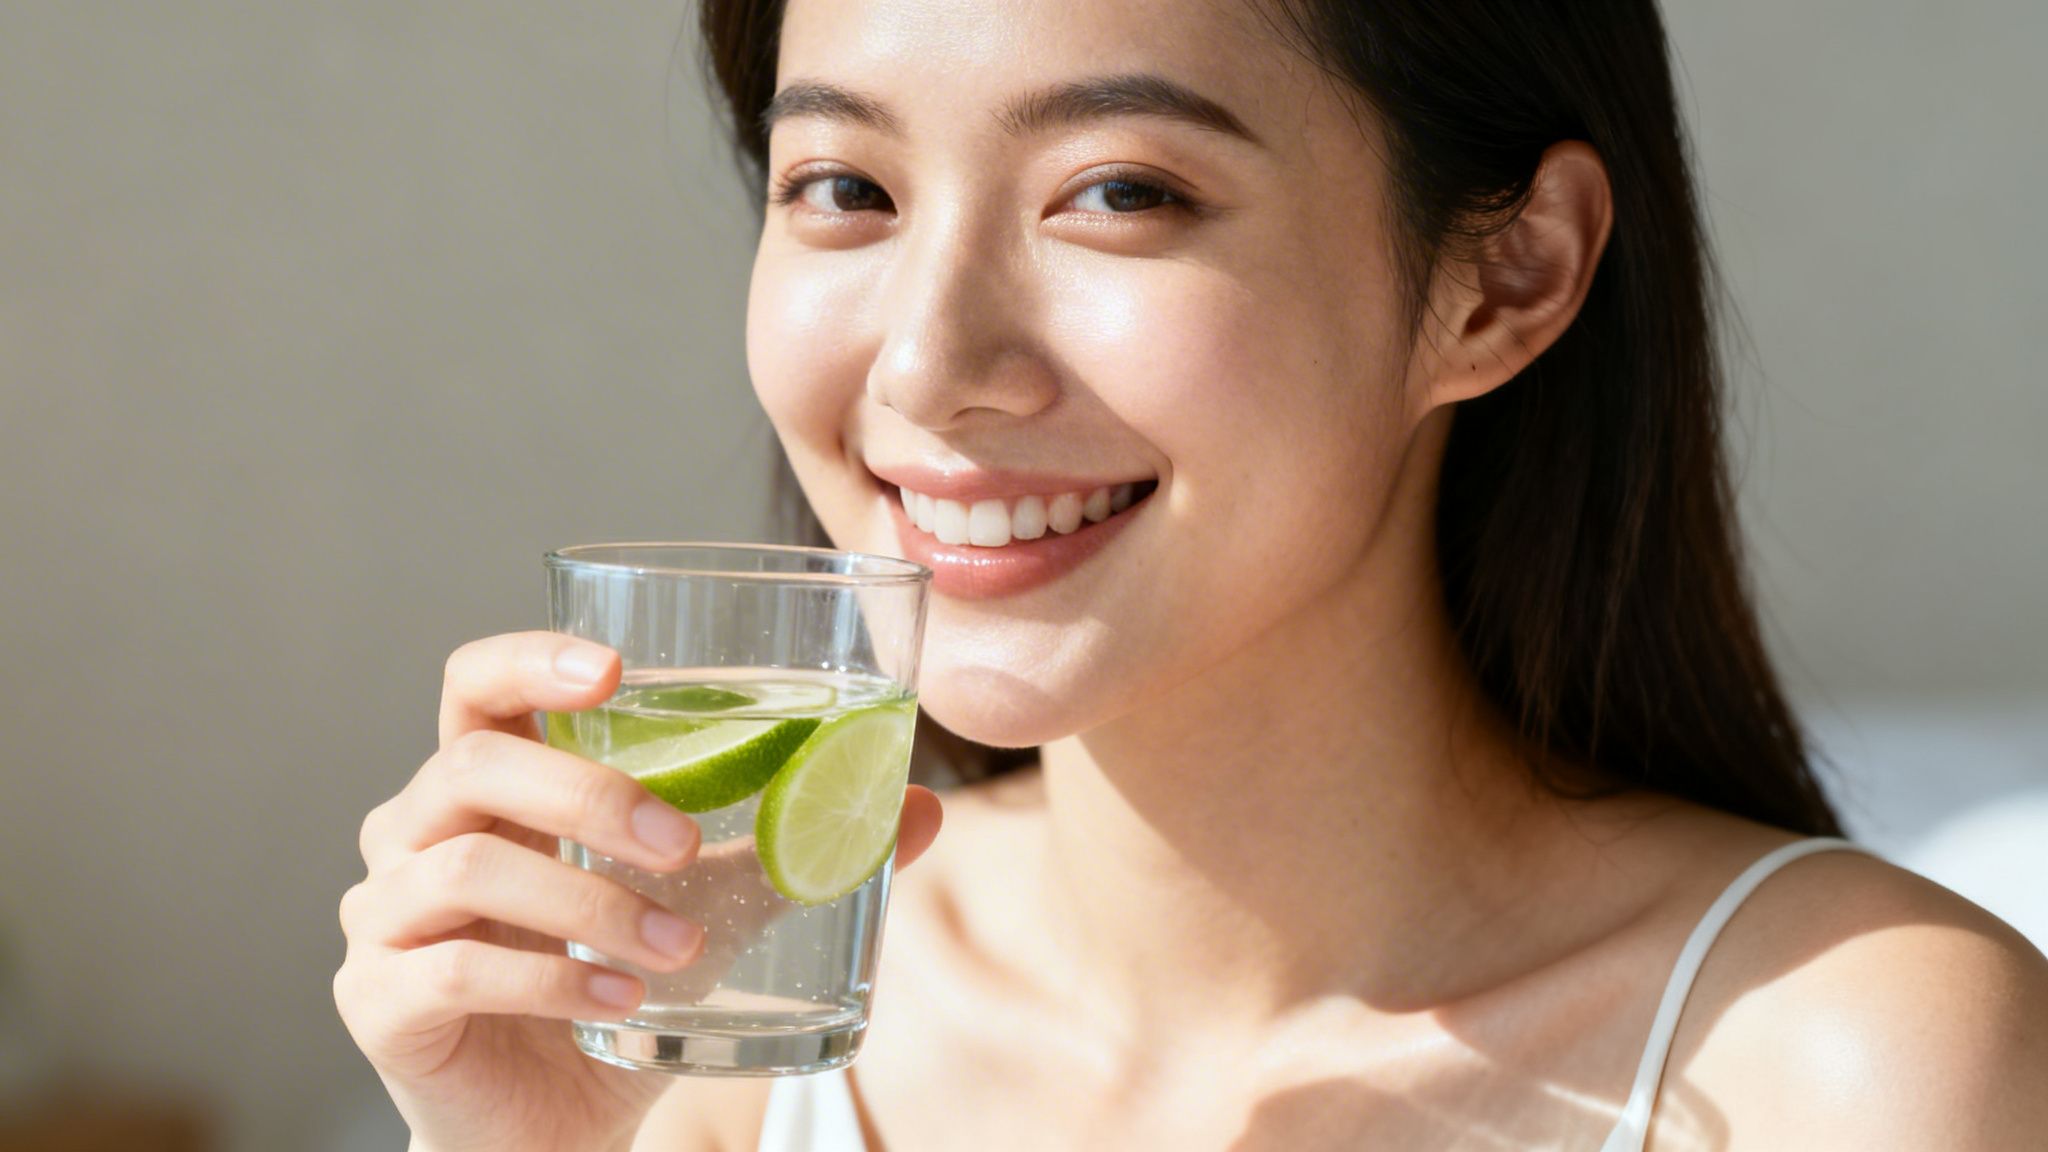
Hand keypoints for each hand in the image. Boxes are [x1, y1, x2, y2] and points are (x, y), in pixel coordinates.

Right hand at [334, 632, 941, 1151]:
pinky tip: (620, 1000)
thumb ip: (792, 855)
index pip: (474, 686)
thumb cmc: (618, 994)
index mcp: (488, 787)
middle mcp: (416, 833)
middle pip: (471, 764)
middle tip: (686, 844)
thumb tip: (922, 804)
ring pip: (468, 866)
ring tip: (681, 948)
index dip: (529, 659)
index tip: (615, 670)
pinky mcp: (381, 1001)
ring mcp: (385, 917)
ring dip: (590, 903)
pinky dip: (550, 979)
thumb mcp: (712, 914)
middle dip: (588, 795)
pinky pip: (453, 966)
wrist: (553, 1130)